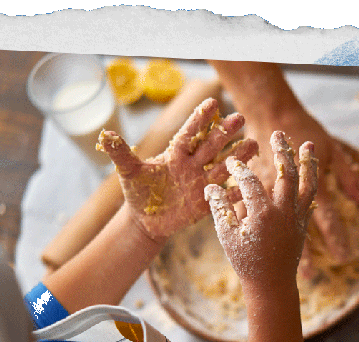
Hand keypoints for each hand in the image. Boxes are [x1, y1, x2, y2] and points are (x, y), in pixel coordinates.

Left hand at [97, 98, 257, 240]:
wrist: (145, 220)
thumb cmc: (138, 193)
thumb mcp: (128, 172)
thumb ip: (121, 153)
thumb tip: (105, 134)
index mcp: (175, 154)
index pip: (189, 133)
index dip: (200, 119)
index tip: (212, 103)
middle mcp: (191, 165)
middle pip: (211, 145)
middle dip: (225, 132)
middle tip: (239, 118)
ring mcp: (200, 183)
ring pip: (222, 166)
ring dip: (237, 157)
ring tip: (253, 145)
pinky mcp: (206, 203)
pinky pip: (224, 195)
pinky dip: (237, 190)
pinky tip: (251, 183)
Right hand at [204, 131, 317, 294]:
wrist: (271, 284)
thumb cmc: (245, 262)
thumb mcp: (226, 236)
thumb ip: (220, 208)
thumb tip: (210, 187)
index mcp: (261, 213)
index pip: (249, 180)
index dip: (239, 168)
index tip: (232, 161)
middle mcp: (283, 211)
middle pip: (285, 172)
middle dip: (281, 151)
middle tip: (278, 134)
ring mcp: (296, 217)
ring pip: (306, 183)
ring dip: (307, 162)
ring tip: (309, 144)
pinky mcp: (303, 224)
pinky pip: (310, 199)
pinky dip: (311, 183)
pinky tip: (310, 174)